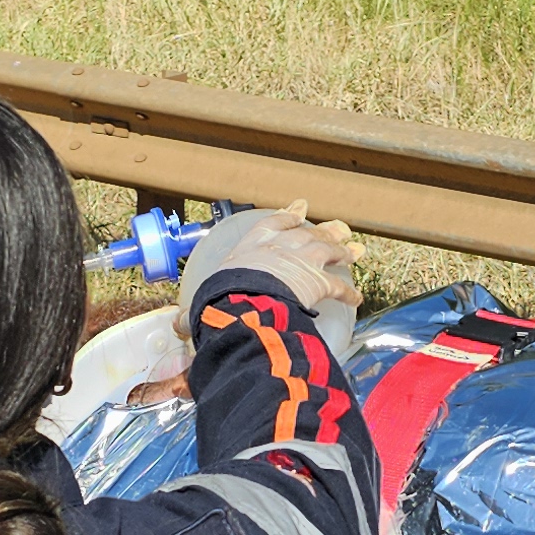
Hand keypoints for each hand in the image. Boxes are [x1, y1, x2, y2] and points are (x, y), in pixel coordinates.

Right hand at [178, 201, 360, 356]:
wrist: (244, 303)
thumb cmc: (222, 299)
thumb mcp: (206, 300)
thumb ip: (197, 311)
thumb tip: (177, 325)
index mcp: (252, 246)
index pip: (274, 224)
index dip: (288, 217)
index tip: (300, 209)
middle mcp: (281, 247)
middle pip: (309, 234)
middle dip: (326, 231)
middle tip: (340, 228)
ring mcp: (303, 261)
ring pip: (328, 251)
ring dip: (343, 252)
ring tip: (355, 251)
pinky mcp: (319, 282)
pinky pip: (339, 286)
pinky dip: (349, 291)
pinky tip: (357, 296)